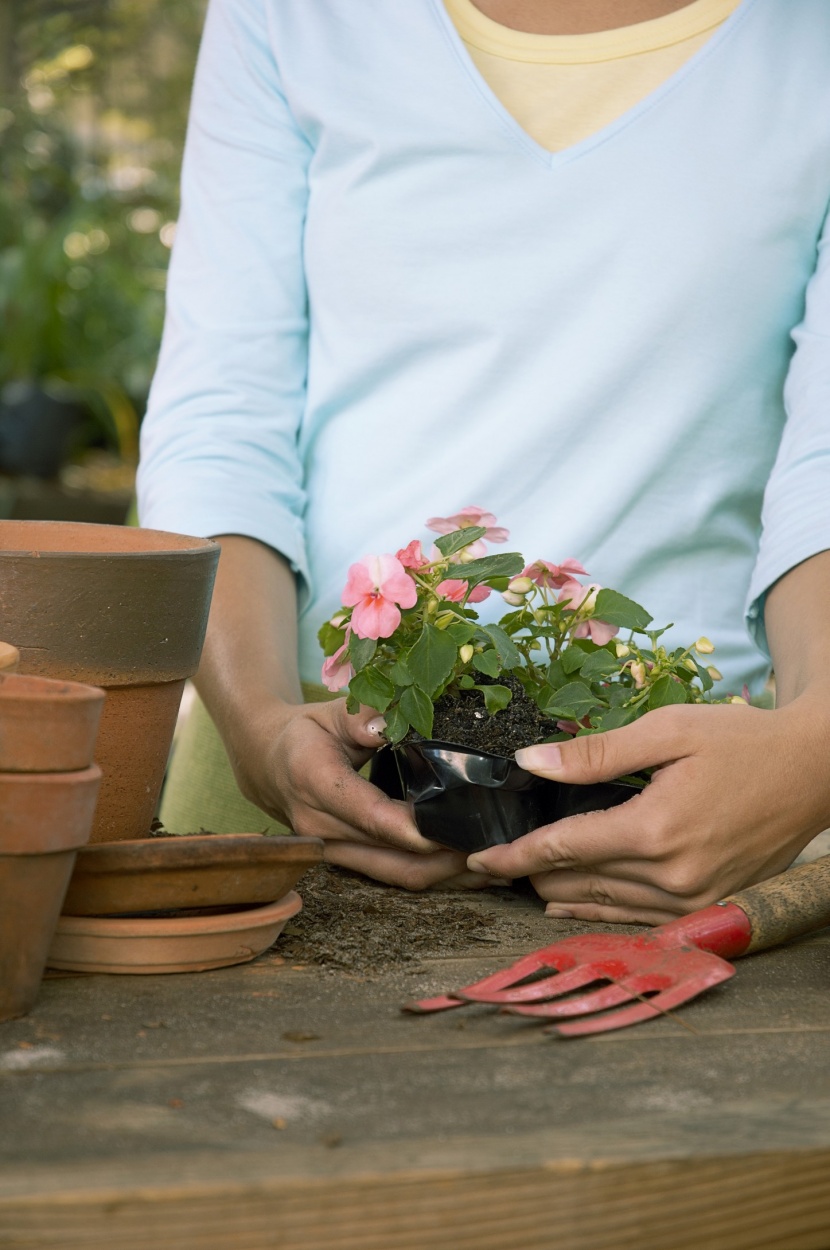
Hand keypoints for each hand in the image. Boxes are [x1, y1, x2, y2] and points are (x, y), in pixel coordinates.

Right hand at [231, 696, 510, 889]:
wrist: (266, 762)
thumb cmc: (305, 732)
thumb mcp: (331, 712)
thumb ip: (364, 716)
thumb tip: (395, 723)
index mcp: (314, 782)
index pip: (367, 813)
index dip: (409, 827)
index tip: (451, 831)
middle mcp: (319, 828)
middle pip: (391, 858)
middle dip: (445, 859)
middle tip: (495, 847)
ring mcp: (331, 852)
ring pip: (396, 877)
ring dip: (445, 875)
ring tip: (493, 862)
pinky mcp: (345, 862)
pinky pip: (393, 877)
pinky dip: (431, 874)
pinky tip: (468, 868)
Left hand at [465, 697, 829, 923]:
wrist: (812, 771)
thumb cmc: (740, 741)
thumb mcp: (666, 731)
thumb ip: (594, 754)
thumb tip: (529, 763)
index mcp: (654, 830)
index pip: (563, 848)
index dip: (515, 856)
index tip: (479, 861)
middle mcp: (671, 877)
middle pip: (578, 882)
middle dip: (531, 873)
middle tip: (492, 865)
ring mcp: (693, 900)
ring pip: (604, 906)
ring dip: (560, 893)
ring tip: (522, 881)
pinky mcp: (709, 907)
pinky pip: (638, 919)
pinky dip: (599, 910)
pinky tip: (570, 903)